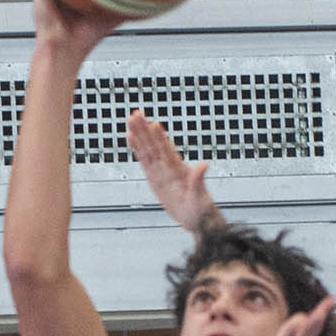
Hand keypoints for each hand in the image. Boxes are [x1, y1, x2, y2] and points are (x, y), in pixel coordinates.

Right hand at [127, 110, 221, 233]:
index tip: (153, 124)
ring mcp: (161, 172)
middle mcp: (169, 168)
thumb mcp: (200, 196)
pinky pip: (144, 162)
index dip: (160, 138)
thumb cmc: (202, 209)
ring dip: (139, 135)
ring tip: (131, 121)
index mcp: (179, 171)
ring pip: (147, 150)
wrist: (199, 221)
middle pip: (154, 146)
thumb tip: (204, 165)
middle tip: (136, 114)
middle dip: (145, 131)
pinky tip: (132, 138)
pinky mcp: (155, 179)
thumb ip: (199, 180)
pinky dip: (138, 150)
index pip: (167, 151)